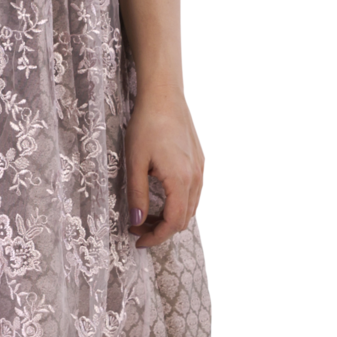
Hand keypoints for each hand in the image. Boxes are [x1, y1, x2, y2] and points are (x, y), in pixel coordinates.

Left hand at [125, 87, 205, 249]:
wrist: (164, 96)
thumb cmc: (147, 124)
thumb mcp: (135, 162)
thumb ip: (137, 195)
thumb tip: (137, 221)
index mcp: (181, 180)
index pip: (173, 223)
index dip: (155, 237)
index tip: (137, 240)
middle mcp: (196, 177)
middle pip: (184, 219)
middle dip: (160, 229)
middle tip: (136, 226)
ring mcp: (201, 169)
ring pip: (190, 207)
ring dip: (169, 217)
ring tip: (146, 214)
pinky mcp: (200, 161)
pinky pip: (193, 193)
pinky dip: (178, 203)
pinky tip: (160, 197)